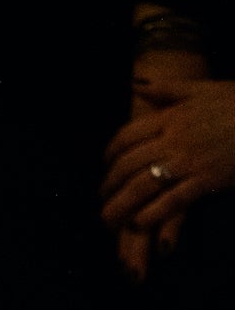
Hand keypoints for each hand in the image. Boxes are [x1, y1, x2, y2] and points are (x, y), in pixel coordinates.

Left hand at [101, 80, 234, 241]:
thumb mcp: (205, 88)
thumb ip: (169, 88)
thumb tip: (137, 86)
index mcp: (172, 117)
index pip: (127, 136)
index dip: (110, 153)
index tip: (105, 164)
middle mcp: (175, 140)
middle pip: (128, 165)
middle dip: (109, 184)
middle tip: (102, 197)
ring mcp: (189, 161)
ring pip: (142, 186)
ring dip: (120, 205)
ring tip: (108, 219)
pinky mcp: (206, 180)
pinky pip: (171, 201)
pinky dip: (152, 214)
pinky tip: (138, 223)